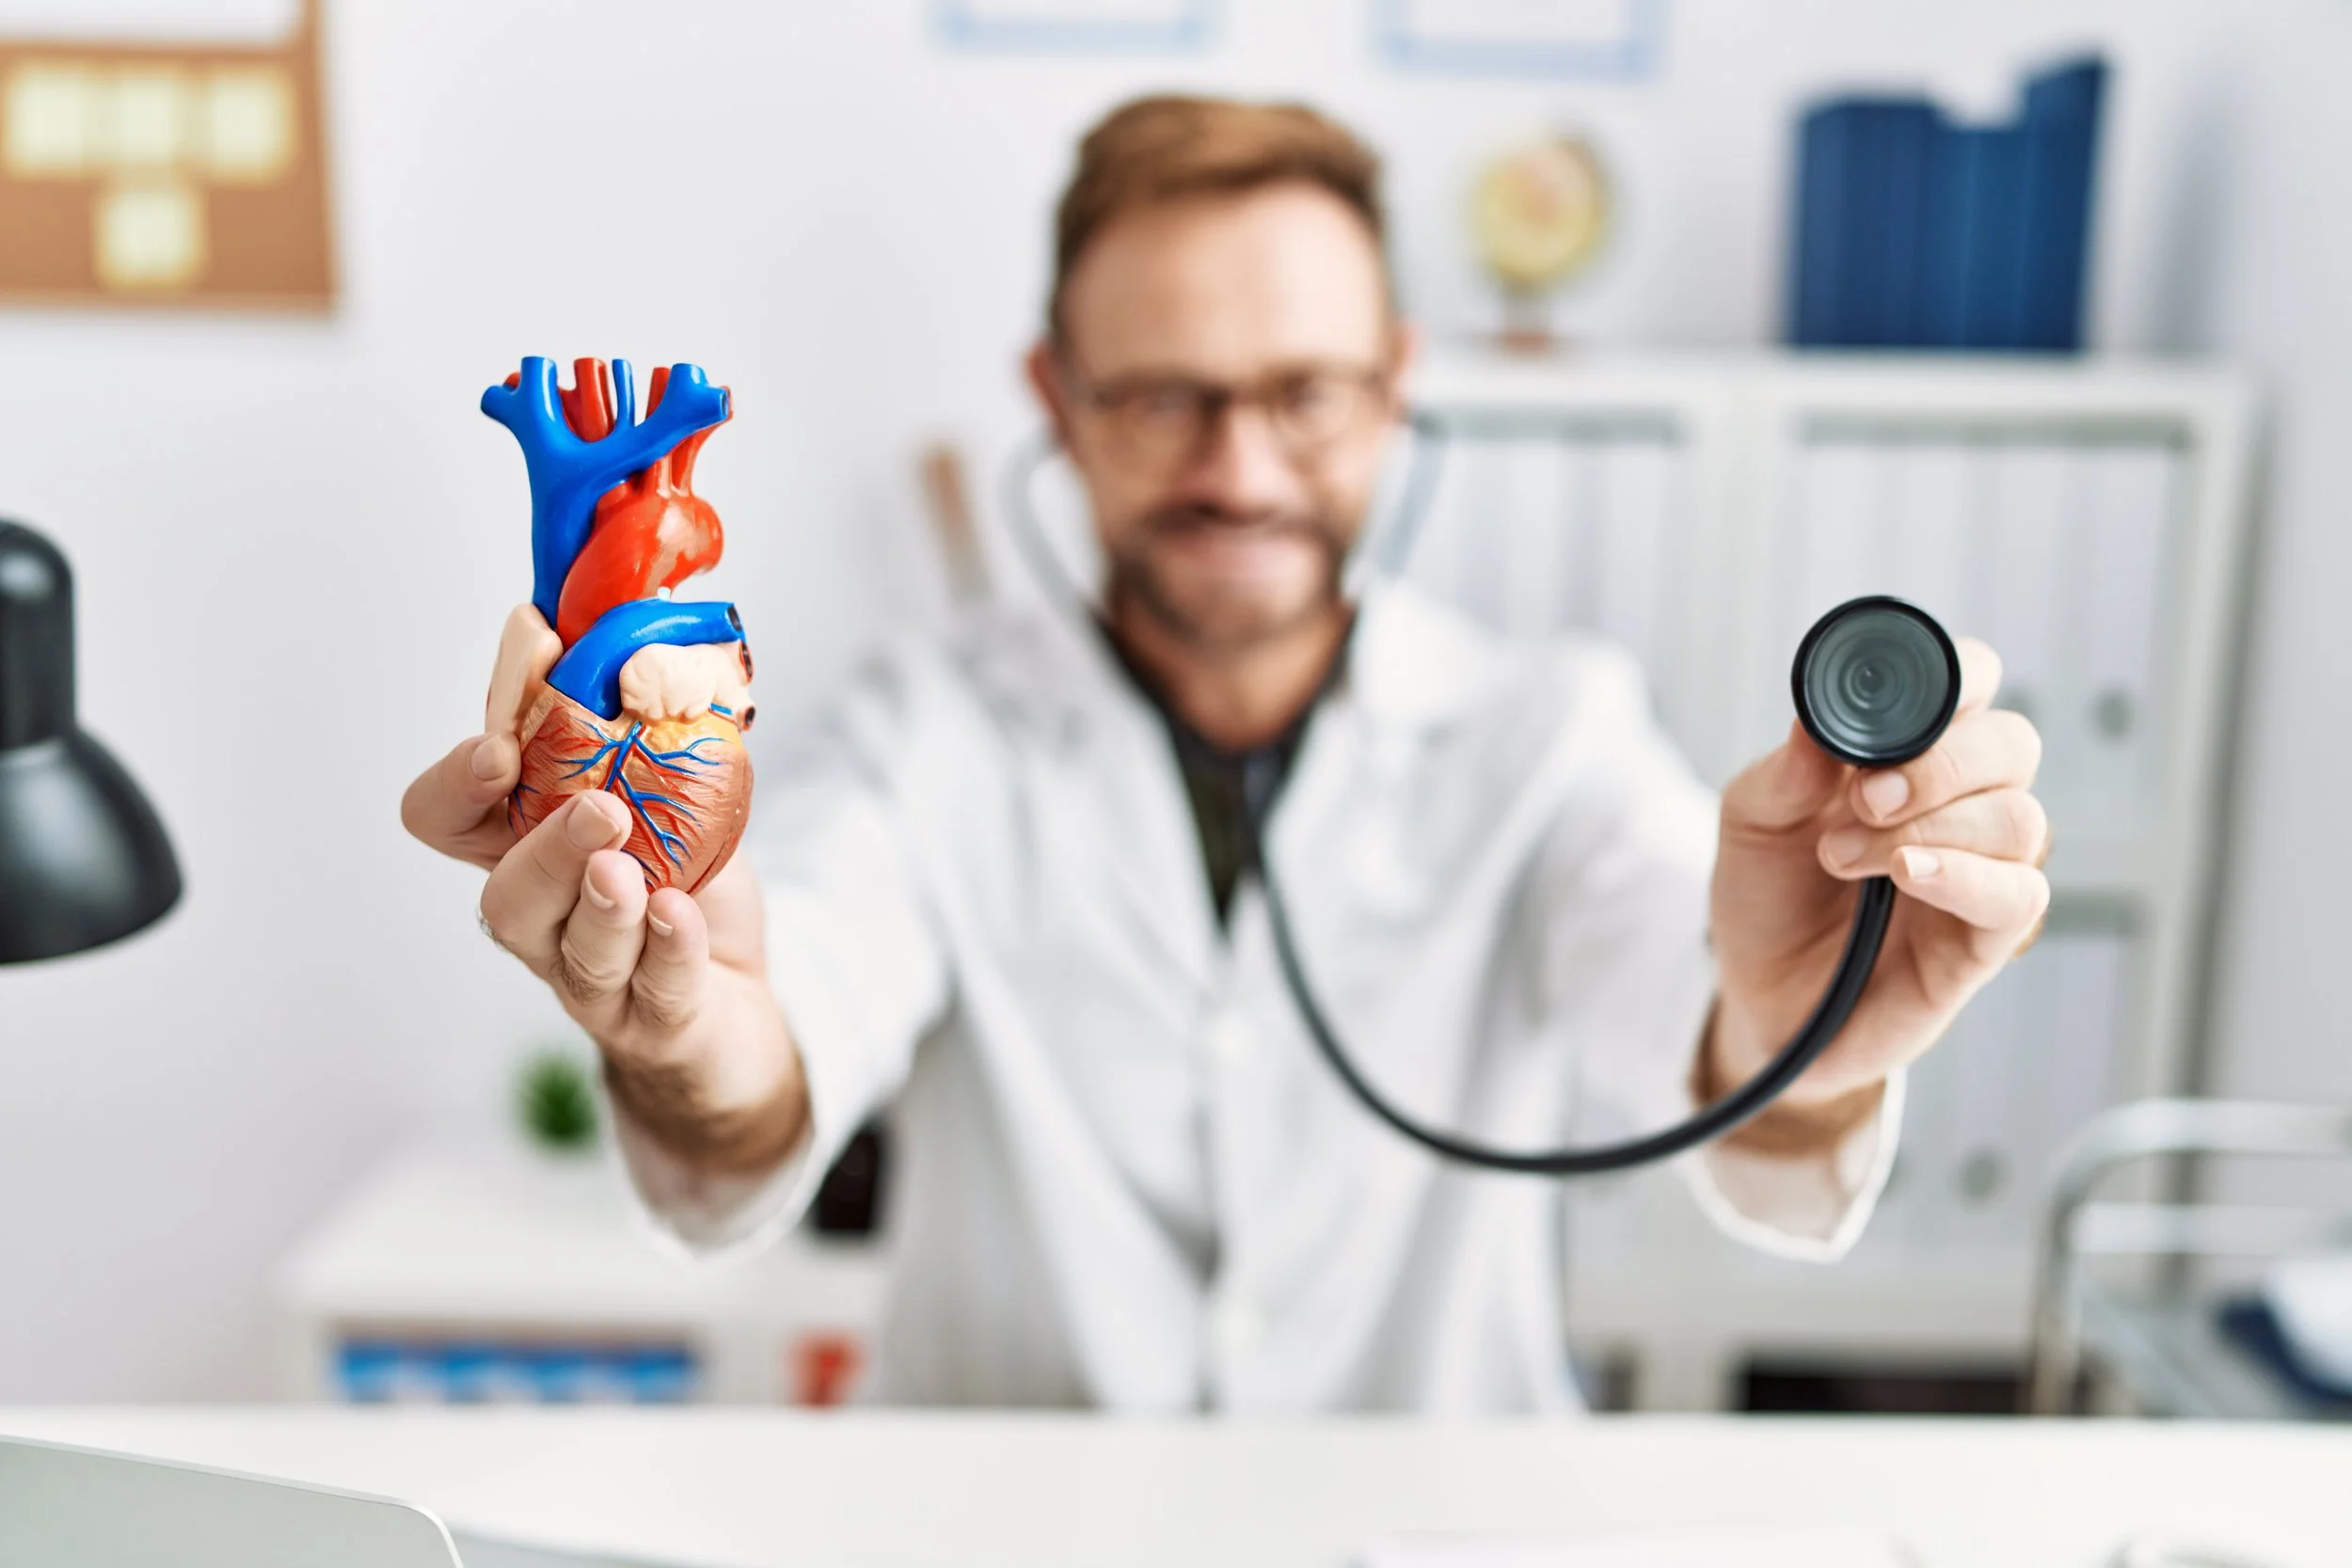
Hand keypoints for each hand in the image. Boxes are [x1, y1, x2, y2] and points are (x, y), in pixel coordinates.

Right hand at [400, 730, 805, 1172]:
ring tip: (626, 868)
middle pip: (507, 898)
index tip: (500, 746)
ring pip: (574, 951)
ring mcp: (593, 978)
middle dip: (546, 850)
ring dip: (599, 905)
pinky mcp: (655, 1021)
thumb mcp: (662, 791)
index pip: (445, 818)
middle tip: (599, 808)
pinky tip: (677, 916)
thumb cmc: (680, 883)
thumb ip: (632, 726)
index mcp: (524, 846)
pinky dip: (666, 951)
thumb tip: (609, 619)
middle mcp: (543, 918)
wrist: (730, 991)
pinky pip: (654, 990)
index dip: (456, 785)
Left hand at [1704, 636, 2051, 1140]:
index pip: (1972, 684)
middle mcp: (1961, 803)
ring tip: (1843, 856)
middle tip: (1861, 798)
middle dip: (1939, 762)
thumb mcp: (1750, 822)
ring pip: (2018, 818)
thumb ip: (1783, 772)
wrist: (1758, 996)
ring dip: (1930, 826)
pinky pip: (2018, 895)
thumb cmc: (1768, 897)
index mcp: (1912, 753)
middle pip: (2012, 745)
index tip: (1899, 704)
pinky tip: (1908, 873)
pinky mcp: (1985, 940)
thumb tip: (1816, 722)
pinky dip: (1965, 875)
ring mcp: (1981, 870)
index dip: (1956, 675)